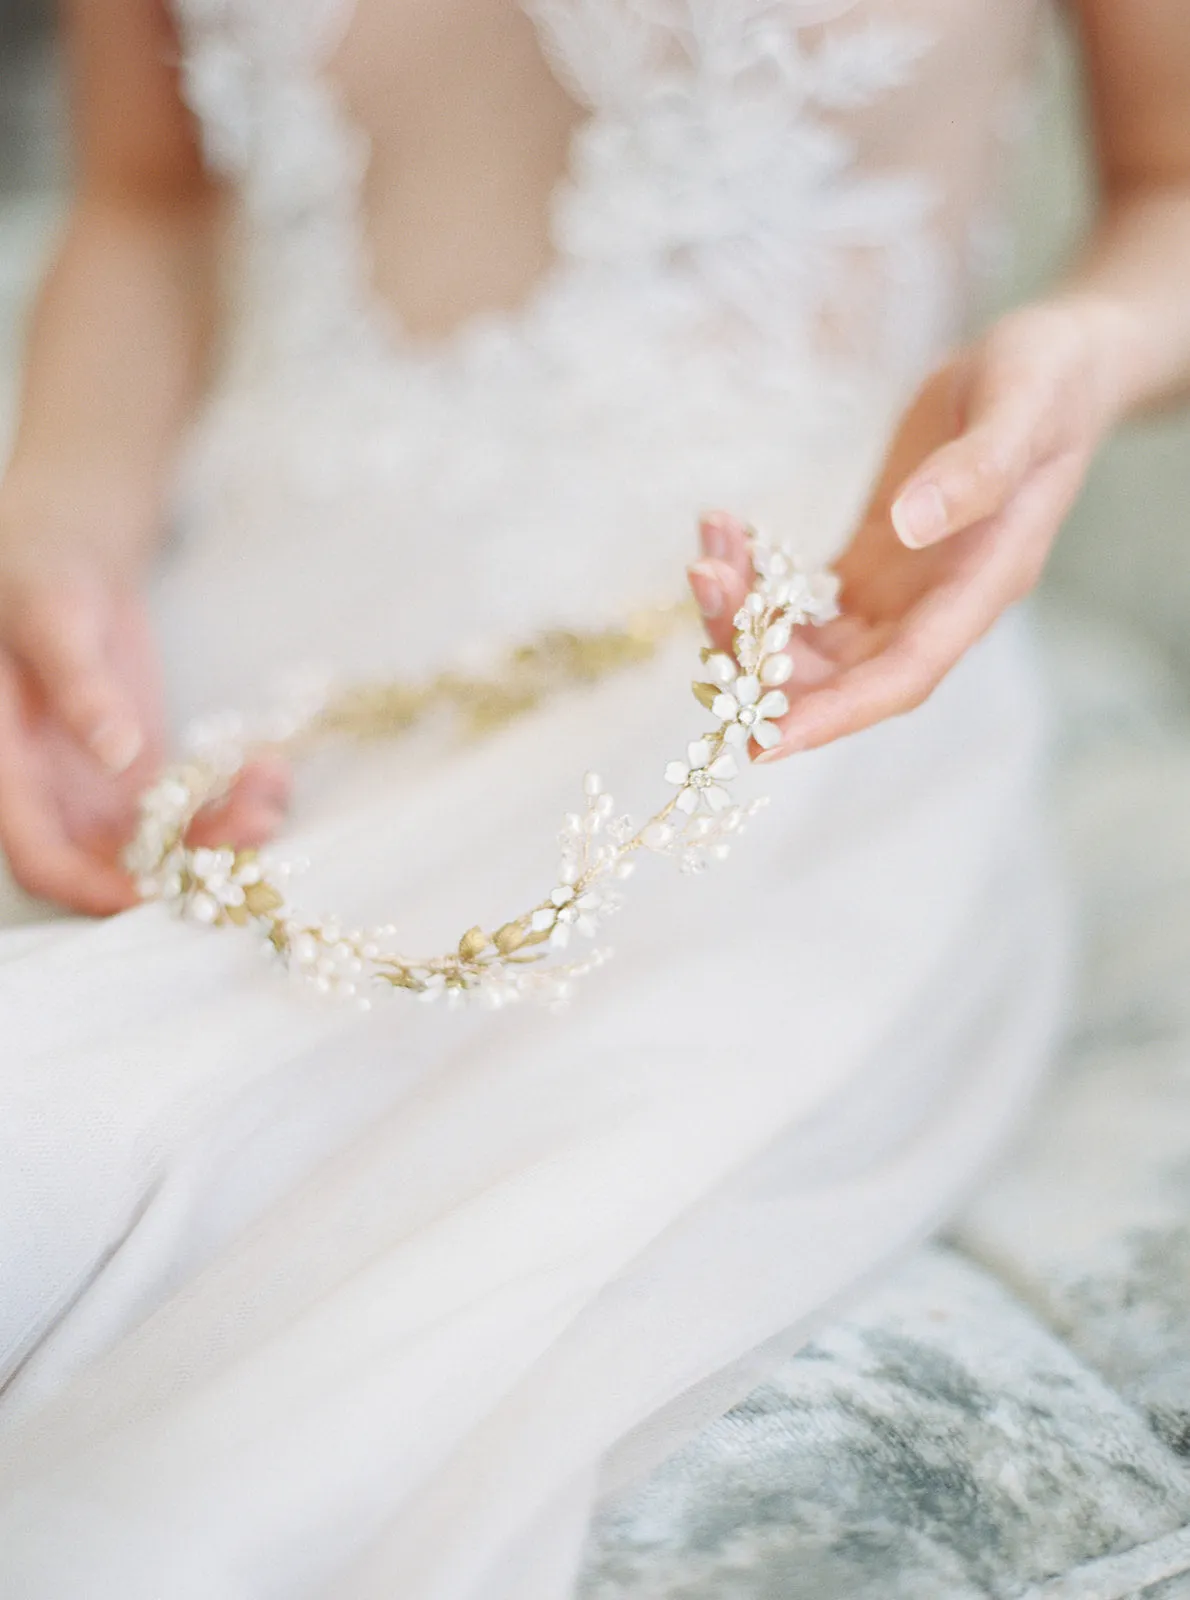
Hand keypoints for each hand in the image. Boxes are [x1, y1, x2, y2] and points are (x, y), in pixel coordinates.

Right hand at [0, 523, 289, 914]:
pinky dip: (229, 803)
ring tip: (270, 795)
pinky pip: (187, 811)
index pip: (41, 861)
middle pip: (114, 867)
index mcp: (10, 773)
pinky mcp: (141, 774)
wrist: (67, 561)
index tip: (158, 891)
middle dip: (185, 865)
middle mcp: (55, 797)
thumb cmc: (40, 579)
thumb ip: (81, 688)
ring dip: (221, 836)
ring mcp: (100, 791)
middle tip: (252, 830)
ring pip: (162, 847)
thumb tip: (115, 751)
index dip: (93, 890)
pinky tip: (269, 773)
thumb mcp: (56, 622)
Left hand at [687, 302, 1118, 758]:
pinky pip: (803, 601)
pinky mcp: (873, 563)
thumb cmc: (1051, 379)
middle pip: (840, 672)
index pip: (905, 674)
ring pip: (810, 644)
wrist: (1054, 364)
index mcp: (981, 584)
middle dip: (762, 654)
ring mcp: (902, 590)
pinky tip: (724, 541)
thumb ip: (975, 471)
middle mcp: (936, 605)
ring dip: (748, 619)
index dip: (838, 713)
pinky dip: (757, 584)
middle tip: (704, 584)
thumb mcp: (1022, 408)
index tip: (770, 738)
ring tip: (707, 556)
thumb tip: (914, 522)